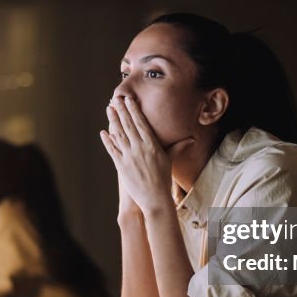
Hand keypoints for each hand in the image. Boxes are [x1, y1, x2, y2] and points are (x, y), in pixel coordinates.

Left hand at [99, 96, 193, 214]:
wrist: (155, 198)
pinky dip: (107, 140)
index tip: (129, 99)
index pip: (141, 123)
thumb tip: (193, 138)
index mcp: (152, 145)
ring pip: (118, 134)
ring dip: (113, 121)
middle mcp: (140, 149)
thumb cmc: (164, 179)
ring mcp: (129, 157)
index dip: (134, 110)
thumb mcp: (170, 160)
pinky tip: (103, 132)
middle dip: (122, 110)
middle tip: (116, 98)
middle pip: (128, 125)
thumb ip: (178, 146)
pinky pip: (112, 150)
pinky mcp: (121, 166)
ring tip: (109, 109)